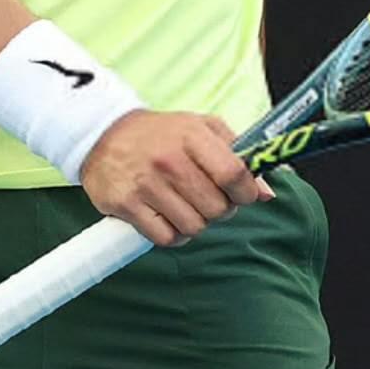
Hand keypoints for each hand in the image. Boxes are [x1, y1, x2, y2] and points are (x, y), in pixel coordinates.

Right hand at [80, 109, 274, 246]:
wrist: (102, 133)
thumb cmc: (161, 134)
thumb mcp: (201, 130)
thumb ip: (238, 156)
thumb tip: (267, 194)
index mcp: (191, 135)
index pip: (233, 174)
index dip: (246, 192)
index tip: (242, 195)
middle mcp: (169, 159)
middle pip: (217, 208)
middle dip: (220, 210)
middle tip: (207, 198)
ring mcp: (146, 183)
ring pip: (194, 227)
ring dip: (195, 223)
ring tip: (184, 205)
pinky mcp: (126, 205)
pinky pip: (166, 238)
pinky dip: (172, 234)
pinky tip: (166, 216)